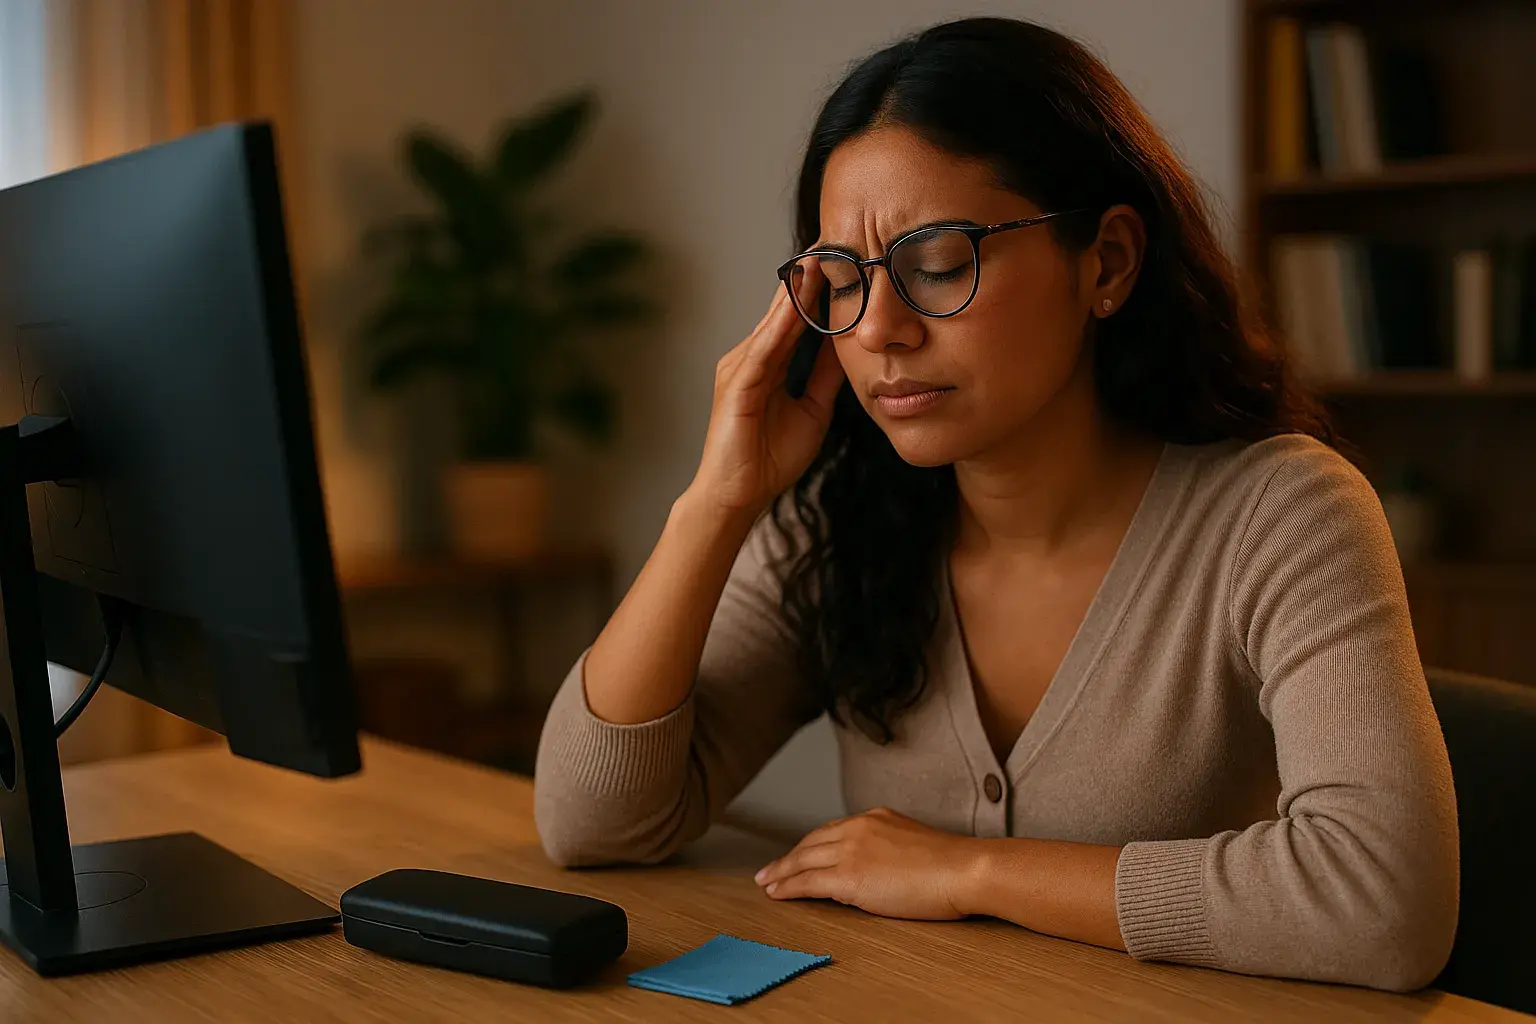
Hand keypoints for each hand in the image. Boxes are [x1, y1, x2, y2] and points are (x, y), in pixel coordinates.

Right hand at [687, 274, 844, 519]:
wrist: (737, 496)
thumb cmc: (768, 460)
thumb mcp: (812, 410)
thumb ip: (824, 377)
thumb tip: (847, 347)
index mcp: (766, 364)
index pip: (796, 319)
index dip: (818, 291)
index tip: (845, 262)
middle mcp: (750, 358)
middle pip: (784, 311)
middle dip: (808, 278)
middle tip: (835, 242)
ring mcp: (740, 367)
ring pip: (775, 322)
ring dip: (796, 290)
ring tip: (819, 258)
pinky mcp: (738, 384)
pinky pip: (765, 347)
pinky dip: (783, 323)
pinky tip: (799, 302)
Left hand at [753, 807, 979, 920]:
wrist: (963, 869)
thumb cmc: (953, 865)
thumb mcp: (914, 845)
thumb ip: (891, 849)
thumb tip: (881, 867)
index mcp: (875, 818)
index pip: (832, 831)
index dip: (810, 845)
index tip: (798, 855)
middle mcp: (858, 828)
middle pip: (811, 843)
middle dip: (788, 858)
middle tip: (769, 870)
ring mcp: (851, 850)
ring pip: (803, 861)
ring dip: (781, 873)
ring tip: (766, 883)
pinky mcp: (848, 876)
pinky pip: (807, 882)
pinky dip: (788, 887)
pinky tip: (777, 893)